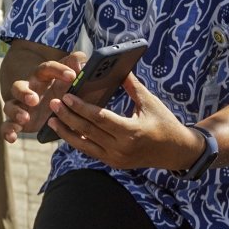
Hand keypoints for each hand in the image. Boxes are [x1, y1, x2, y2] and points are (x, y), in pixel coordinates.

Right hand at [1, 51, 85, 141]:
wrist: (51, 99)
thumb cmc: (62, 85)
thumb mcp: (71, 75)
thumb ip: (75, 65)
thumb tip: (81, 58)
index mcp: (42, 76)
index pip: (47, 68)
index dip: (59, 70)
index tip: (72, 76)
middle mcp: (28, 89)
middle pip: (19, 86)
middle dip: (24, 92)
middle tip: (34, 99)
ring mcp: (21, 105)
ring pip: (10, 105)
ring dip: (15, 112)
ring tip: (24, 118)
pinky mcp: (17, 120)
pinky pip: (7, 125)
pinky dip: (7, 131)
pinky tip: (12, 138)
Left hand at [45, 73, 203, 171]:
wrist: (176, 152)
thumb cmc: (165, 123)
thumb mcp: (150, 103)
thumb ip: (132, 86)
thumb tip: (119, 66)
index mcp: (131, 132)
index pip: (99, 118)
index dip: (81, 108)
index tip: (66, 97)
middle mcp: (121, 148)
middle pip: (87, 131)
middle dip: (68, 117)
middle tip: (52, 103)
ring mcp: (116, 158)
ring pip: (84, 145)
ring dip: (66, 132)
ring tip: (51, 120)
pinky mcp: (113, 163)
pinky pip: (90, 151)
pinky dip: (77, 141)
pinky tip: (65, 131)